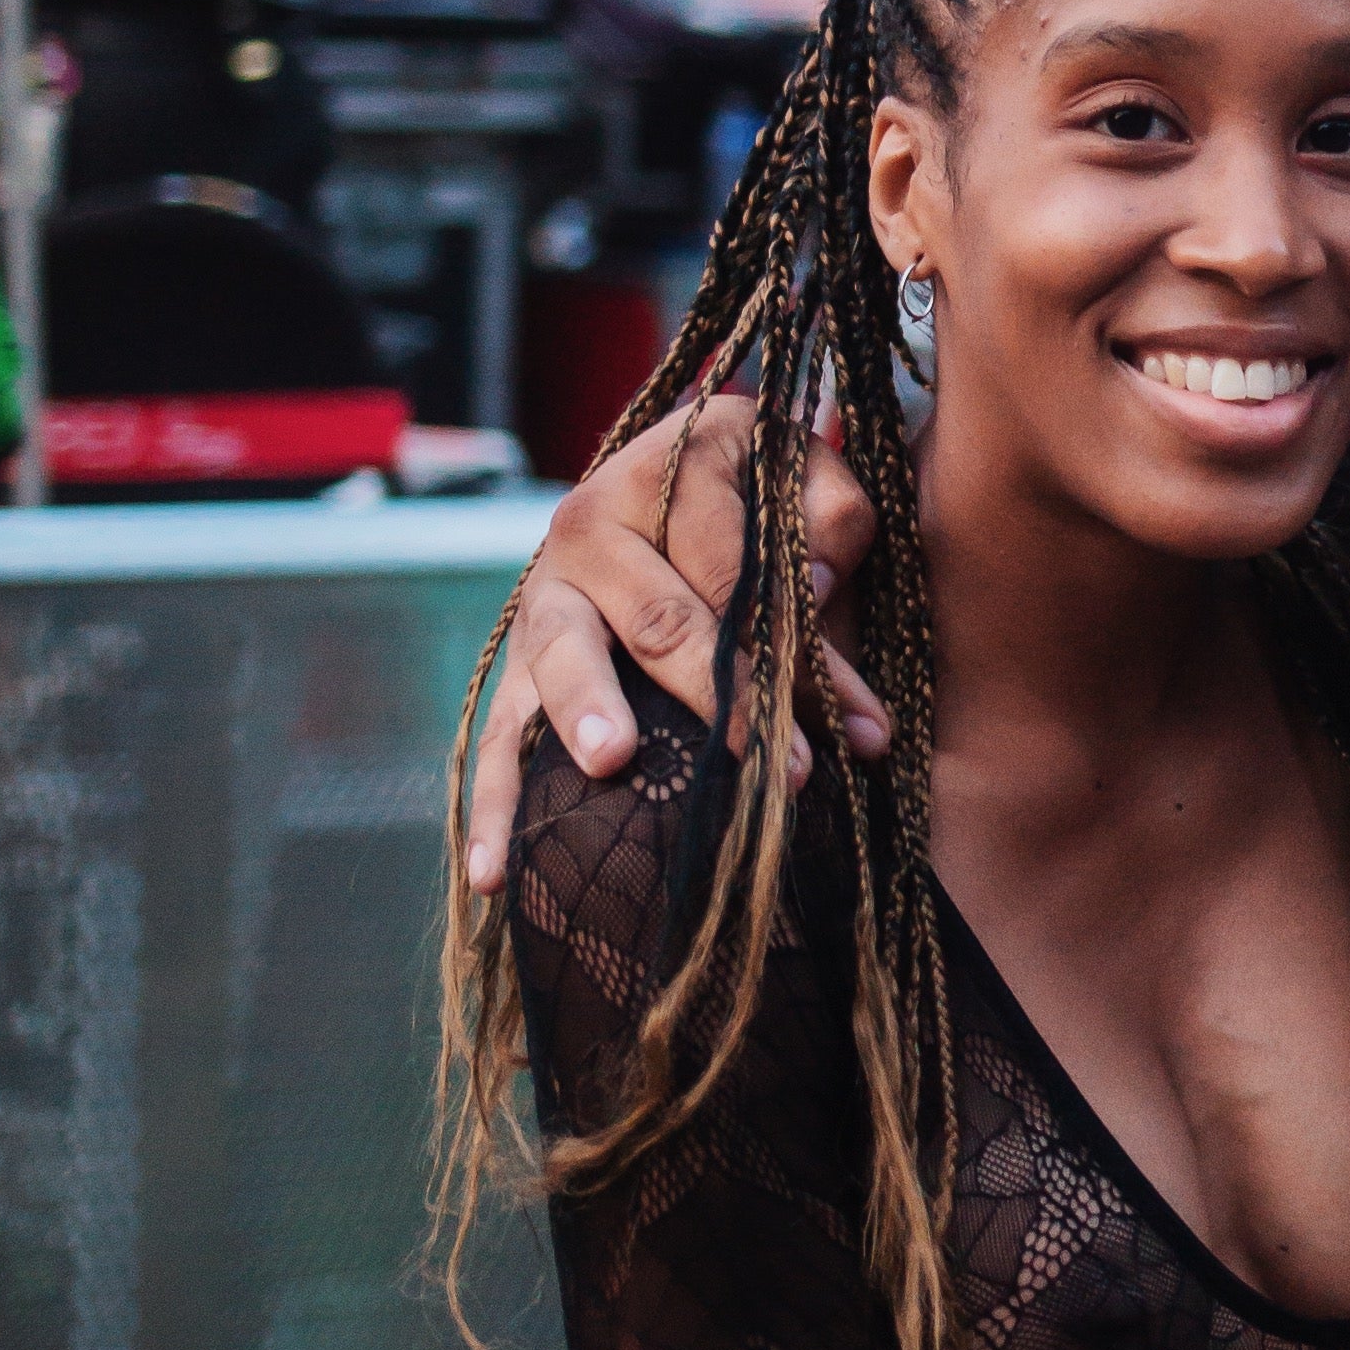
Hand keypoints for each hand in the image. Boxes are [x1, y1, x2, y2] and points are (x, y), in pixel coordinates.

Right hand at [459, 392, 886, 891]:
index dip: (802, 650)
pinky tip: (492, 874)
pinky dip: (491, 804)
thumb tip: (813, 593)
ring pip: (562, 658)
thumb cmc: (759, 495)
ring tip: (612, 763)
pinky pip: (494, 732)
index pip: (741, 573)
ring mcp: (543, 597)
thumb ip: (828, 520)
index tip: (859, 729)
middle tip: (782, 774)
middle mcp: (589, 527)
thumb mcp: (807, 479)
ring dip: (589, 715)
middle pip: (659, 620)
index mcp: (665, 474)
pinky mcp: (515, 662)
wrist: (669, 480)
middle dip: (726, 705)